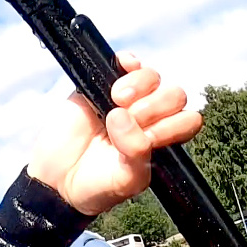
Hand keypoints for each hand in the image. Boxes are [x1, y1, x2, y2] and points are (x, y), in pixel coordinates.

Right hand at [27, 52, 201, 217]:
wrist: (58, 180)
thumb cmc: (97, 185)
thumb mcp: (125, 180)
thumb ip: (136, 154)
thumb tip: (123, 116)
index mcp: (162, 142)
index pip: (188, 121)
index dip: (173, 125)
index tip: (149, 139)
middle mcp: (150, 119)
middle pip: (175, 95)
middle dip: (155, 106)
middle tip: (130, 120)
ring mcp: (128, 100)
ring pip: (153, 77)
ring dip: (139, 86)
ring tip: (116, 102)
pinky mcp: (104, 83)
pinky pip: (128, 61)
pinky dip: (128, 64)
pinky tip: (116, 83)